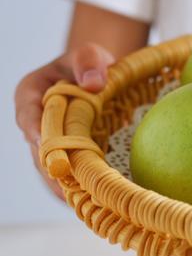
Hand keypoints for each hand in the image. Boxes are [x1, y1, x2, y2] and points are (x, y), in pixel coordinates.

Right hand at [14, 44, 113, 198]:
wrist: (99, 77)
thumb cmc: (91, 63)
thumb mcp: (90, 54)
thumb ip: (89, 62)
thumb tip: (94, 84)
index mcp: (31, 95)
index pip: (28, 115)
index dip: (37, 131)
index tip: (47, 145)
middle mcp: (34, 124)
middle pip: (39, 149)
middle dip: (55, 167)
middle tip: (74, 185)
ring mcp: (47, 144)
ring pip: (51, 169)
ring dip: (68, 185)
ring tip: (87, 200)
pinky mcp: (64, 157)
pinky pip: (67, 177)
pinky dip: (79, 189)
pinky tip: (97, 202)